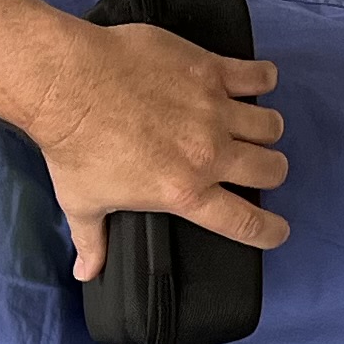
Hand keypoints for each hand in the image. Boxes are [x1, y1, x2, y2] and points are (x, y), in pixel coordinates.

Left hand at [18, 16, 291, 282]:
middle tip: (255, 166)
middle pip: (271, 169)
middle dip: (269, 172)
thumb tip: (87, 273)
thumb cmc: (73, 146)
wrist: (67, 83)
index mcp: (185, 193)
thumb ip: (93, 242)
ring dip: (264, 129)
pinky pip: (257, 75)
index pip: (246, 222)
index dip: (269, 231)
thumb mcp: (82, 204)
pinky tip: (256, 81)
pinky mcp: (208, 70)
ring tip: (251, 125)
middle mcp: (209, 154)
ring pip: (270, 124)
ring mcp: (213, 109)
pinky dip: (262, 78)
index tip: (276, 230)